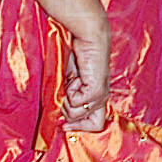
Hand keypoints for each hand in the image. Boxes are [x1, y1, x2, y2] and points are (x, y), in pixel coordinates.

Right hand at [59, 13, 110, 131]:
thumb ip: (66, 98)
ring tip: (71, 79)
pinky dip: (69, 90)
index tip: (63, 124)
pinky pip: (75, 103)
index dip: (79, 127)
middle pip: (88, 124)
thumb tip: (58, 119)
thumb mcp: (68, 80)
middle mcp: (103, 98)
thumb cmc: (75, 53)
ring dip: (66, 98)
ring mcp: (101, 95)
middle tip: (67, 90)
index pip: (96, 125)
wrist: (87, 35)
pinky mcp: (96, 90)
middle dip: (69, 112)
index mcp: (98, 96)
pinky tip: (74, 75)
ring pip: (76, 114)